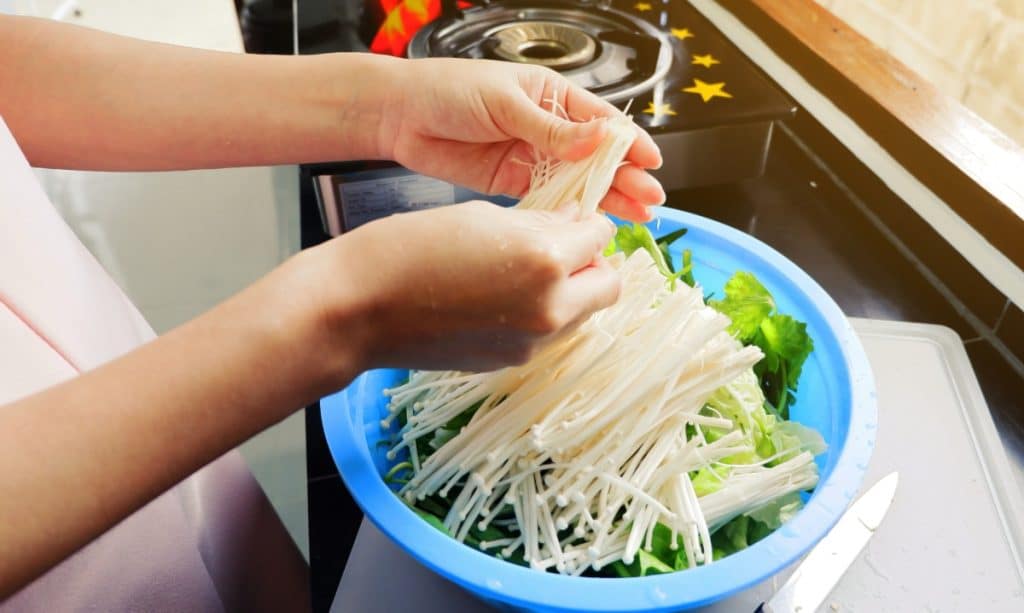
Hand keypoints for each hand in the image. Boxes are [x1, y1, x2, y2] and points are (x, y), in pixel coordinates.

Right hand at [309, 201, 619, 372]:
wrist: (357, 309)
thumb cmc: (407, 249)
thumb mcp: (481, 216)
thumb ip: (538, 223)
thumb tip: (573, 222)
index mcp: (545, 261)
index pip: (600, 236)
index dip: (587, 221)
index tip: (572, 216)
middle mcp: (549, 309)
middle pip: (608, 286)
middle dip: (591, 262)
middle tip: (560, 247)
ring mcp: (531, 344)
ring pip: (582, 315)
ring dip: (570, 292)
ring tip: (524, 272)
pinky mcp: (509, 363)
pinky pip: (547, 335)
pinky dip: (539, 314)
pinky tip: (500, 298)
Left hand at [380, 58, 664, 221]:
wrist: (400, 115)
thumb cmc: (449, 91)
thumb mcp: (505, 103)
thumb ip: (550, 128)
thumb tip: (599, 139)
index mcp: (551, 96)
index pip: (600, 121)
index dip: (629, 143)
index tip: (652, 163)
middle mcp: (548, 128)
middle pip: (596, 156)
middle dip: (626, 177)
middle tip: (652, 200)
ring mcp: (531, 157)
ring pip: (578, 181)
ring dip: (606, 198)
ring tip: (636, 216)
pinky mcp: (512, 182)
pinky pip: (549, 199)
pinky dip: (570, 211)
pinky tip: (592, 223)